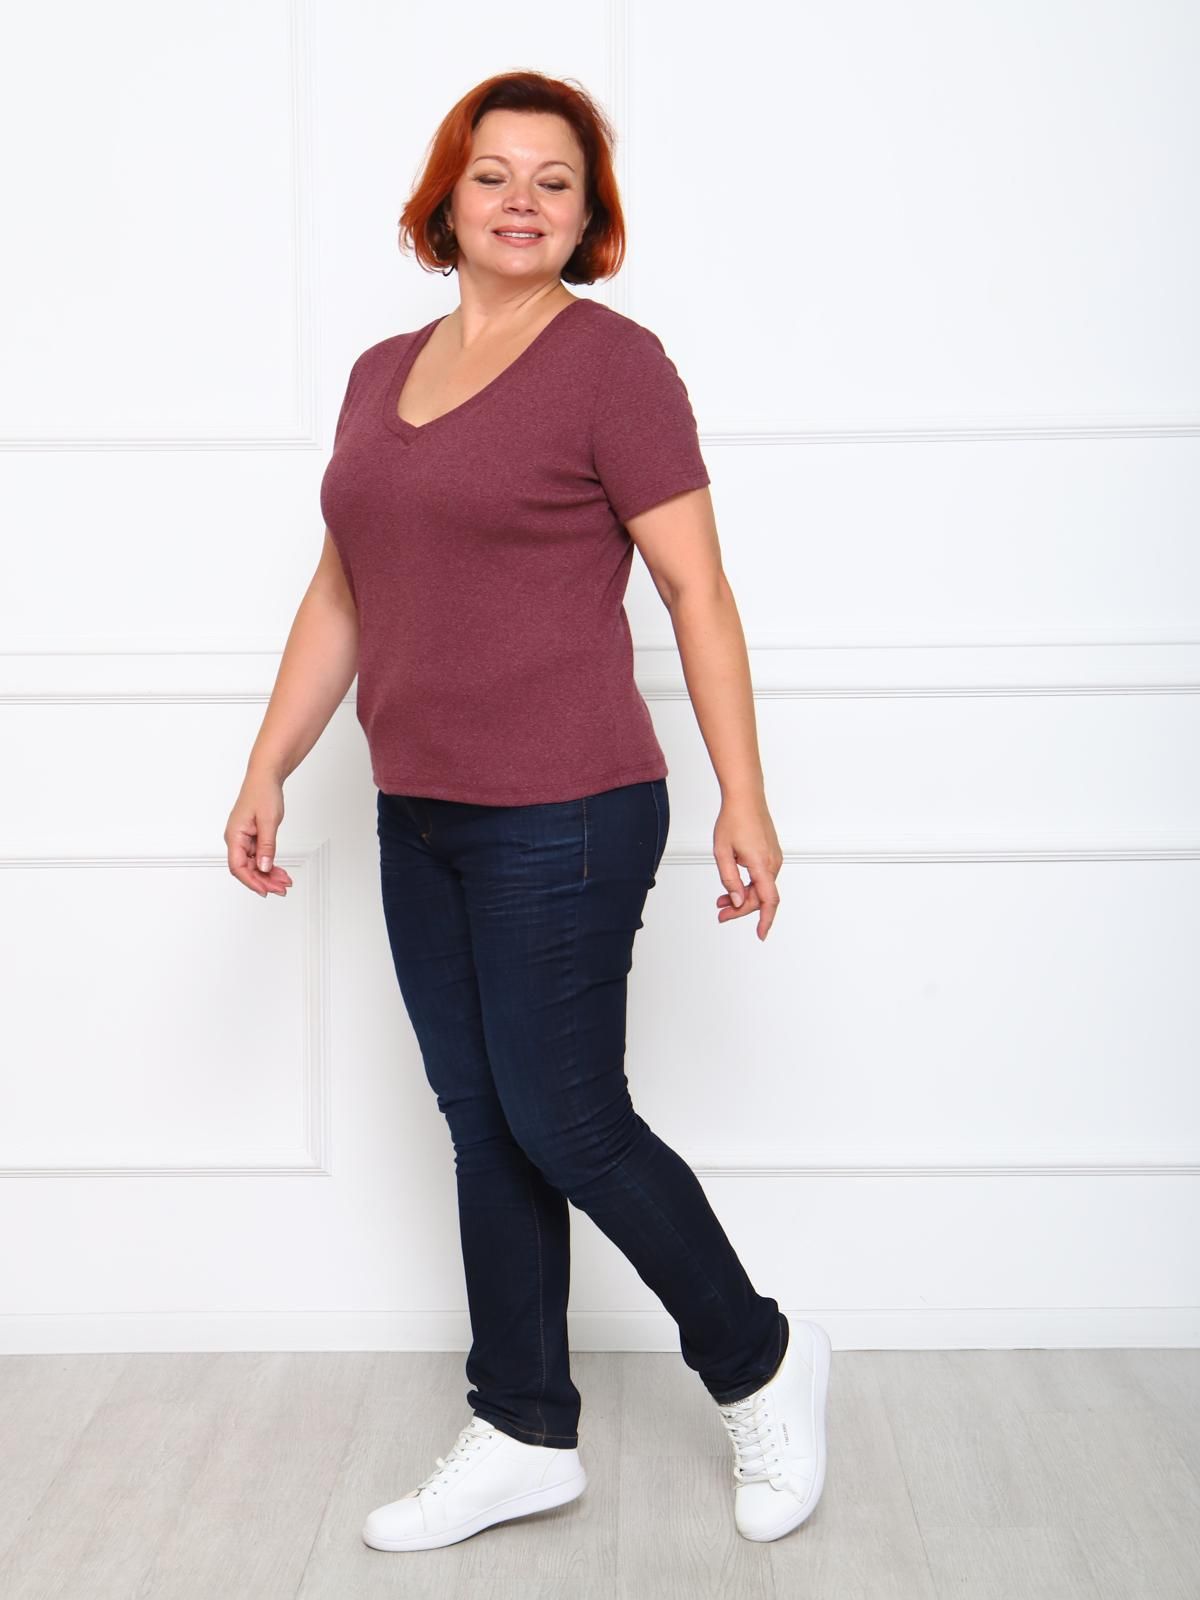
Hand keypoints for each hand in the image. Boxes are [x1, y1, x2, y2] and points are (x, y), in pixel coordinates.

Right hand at [225, 771, 294, 898]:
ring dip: (268, 875)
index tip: (265, 890)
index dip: (251, 881)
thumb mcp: (268, 821)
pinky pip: (259, 856)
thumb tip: (264, 867)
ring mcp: (244, 839)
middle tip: (282, 888)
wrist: (265, 777)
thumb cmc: (263, 793)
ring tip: (284, 882)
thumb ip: (267, 846)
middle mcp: (236, 839)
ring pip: (254, 864)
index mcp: (234, 835)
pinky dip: (269, 864)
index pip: (238, 867)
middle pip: (247, 868)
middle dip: (264, 881)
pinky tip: (280, 871)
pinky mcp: (252, 837)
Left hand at [713, 793, 781, 939]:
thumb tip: (738, 901)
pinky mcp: (771, 854)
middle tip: (720, 914)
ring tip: (721, 901)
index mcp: (761, 864)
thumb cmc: (733, 820)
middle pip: (761, 897)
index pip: (768, 900)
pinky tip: (734, 886)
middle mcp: (773, 862)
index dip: (765, 920)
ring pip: (761, 887)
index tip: (761, 935)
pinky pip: (763, 877)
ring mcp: (774, 858)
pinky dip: (749, 885)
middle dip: (741, 908)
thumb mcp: (722, 853)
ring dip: (743, 897)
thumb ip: (729, 880)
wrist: (745, 797)